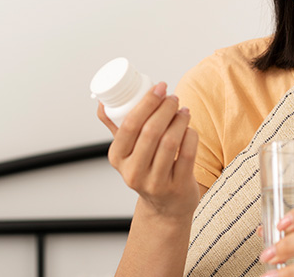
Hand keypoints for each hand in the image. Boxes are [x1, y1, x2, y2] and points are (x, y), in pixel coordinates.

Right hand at [98, 82, 199, 218]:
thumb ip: (116, 126)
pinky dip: (191, 135)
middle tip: (173, 97)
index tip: (159, 87)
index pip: (130, 125)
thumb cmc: (146, 169)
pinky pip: (187, 154)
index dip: (147, 102)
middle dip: (165, 108)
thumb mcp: (127, 151)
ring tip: (183, 110)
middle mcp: (133, 172)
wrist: (165, 206)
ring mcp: (156, 182)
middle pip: (151, 132)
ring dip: (179, 120)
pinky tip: (189, 128)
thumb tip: (103, 102)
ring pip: (171, 142)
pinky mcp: (177, 187)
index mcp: (117, 158)